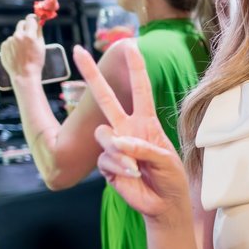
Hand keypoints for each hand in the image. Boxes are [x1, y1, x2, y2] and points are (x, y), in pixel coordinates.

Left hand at [0, 14, 46, 85]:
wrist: (24, 75)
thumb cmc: (35, 62)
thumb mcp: (41, 46)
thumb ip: (39, 32)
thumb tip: (38, 22)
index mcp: (29, 35)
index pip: (30, 19)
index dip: (33, 19)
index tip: (35, 20)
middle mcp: (18, 36)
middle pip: (21, 24)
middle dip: (26, 27)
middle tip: (30, 35)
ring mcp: (9, 41)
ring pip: (15, 34)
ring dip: (19, 38)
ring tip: (23, 51)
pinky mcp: (3, 46)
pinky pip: (9, 42)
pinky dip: (13, 45)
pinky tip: (17, 54)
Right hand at [78, 45, 189, 218]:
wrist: (163, 203)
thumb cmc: (171, 178)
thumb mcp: (165, 160)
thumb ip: (143, 147)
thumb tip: (117, 140)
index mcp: (145, 121)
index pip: (140, 89)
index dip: (136, 67)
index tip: (130, 45)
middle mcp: (127, 129)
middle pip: (106, 98)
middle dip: (91, 74)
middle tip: (77, 50)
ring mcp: (114, 145)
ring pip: (103, 135)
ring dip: (120, 151)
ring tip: (136, 167)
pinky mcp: (106, 163)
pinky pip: (105, 158)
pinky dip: (119, 167)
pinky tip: (131, 175)